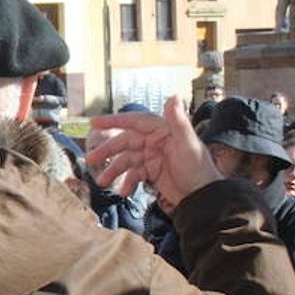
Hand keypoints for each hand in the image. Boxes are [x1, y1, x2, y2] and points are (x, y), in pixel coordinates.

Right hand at [85, 96, 221, 207]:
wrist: (204, 198)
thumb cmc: (199, 169)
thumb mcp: (188, 144)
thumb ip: (178, 121)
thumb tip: (174, 96)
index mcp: (163, 131)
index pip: (134, 121)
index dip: (114, 121)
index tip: (94, 123)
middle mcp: (156, 142)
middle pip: (125, 142)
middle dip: (108, 151)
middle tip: (91, 159)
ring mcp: (153, 158)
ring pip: (127, 160)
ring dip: (114, 171)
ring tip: (103, 182)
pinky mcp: (153, 173)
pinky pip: (134, 175)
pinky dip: (127, 183)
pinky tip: (124, 192)